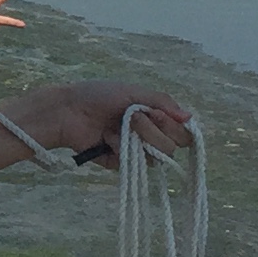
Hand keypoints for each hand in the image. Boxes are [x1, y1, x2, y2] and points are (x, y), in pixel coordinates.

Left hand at [1, 80, 190, 166]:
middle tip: (133, 118)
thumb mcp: (132, 92)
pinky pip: (134, 164)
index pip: (183, 133)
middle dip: (154, 131)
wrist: (68, 111)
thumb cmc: (98, 96)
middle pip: (173, 146)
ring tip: (116, 128)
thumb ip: (162, 102)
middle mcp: (149, 136)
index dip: (174, 127)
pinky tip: (107, 139)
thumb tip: (189, 117)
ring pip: (157, 158)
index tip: (157, 115)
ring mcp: (136, 152)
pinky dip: (122, 149)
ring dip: (138, 139)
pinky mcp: (121, 164)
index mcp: (155, 118)